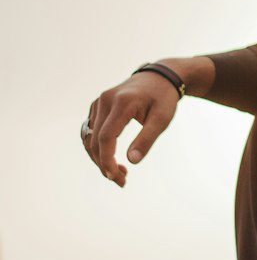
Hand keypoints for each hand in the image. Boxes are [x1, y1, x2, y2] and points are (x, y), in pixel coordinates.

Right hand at [81, 69, 181, 186]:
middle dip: (104, 164)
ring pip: (89, 138)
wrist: (159, 78)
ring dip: (99, 158)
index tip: (116, 177)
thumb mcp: (162, 118)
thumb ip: (147, 138)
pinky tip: (113, 159)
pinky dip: (98, 148)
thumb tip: (132, 161)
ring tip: (119, 173)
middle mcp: (104, 100)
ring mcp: (98, 102)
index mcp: (121, 103)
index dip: (107, 160)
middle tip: (121, 181)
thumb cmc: (163, 98)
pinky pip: (91, 132)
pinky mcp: (97, 106)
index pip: (106, 137)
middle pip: (94, 140)